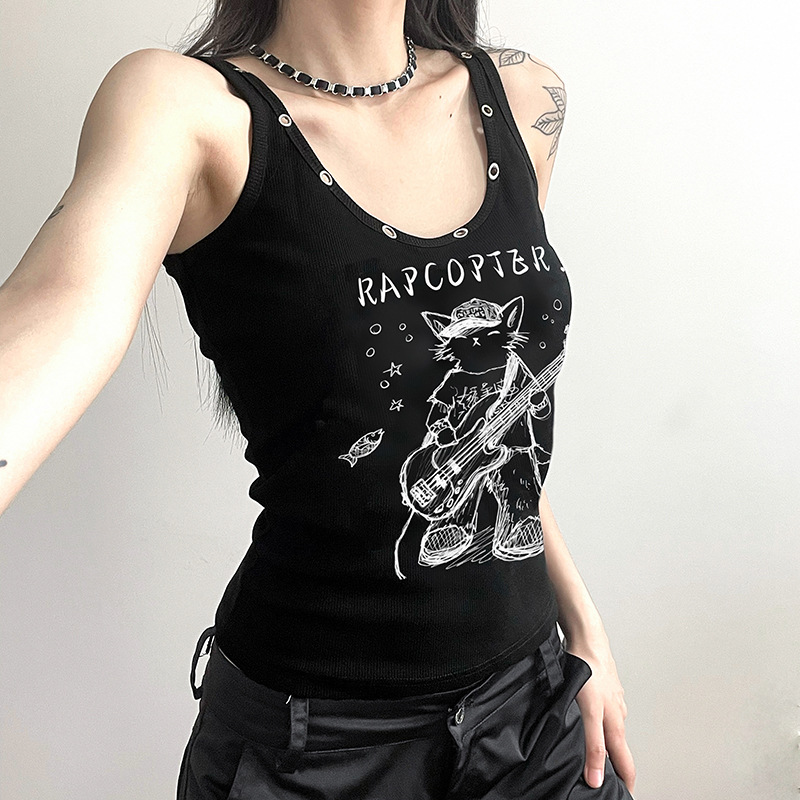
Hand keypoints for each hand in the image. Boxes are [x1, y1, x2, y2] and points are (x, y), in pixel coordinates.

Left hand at [567, 633, 635, 795]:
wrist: (586, 639)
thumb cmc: (588, 670)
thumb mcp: (589, 713)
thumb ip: (593, 745)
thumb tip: (596, 777)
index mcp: (615, 724)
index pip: (624, 763)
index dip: (626, 781)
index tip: (626, 794)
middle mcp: (616, 713)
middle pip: (618, 747)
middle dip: (617, 766)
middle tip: (611, 779)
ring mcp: (610, 699)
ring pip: (610, 727)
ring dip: (607, 742)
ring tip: (599, 754)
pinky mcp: (601, 688)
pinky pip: (602, 711)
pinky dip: (599, 721)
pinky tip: (589, 719)